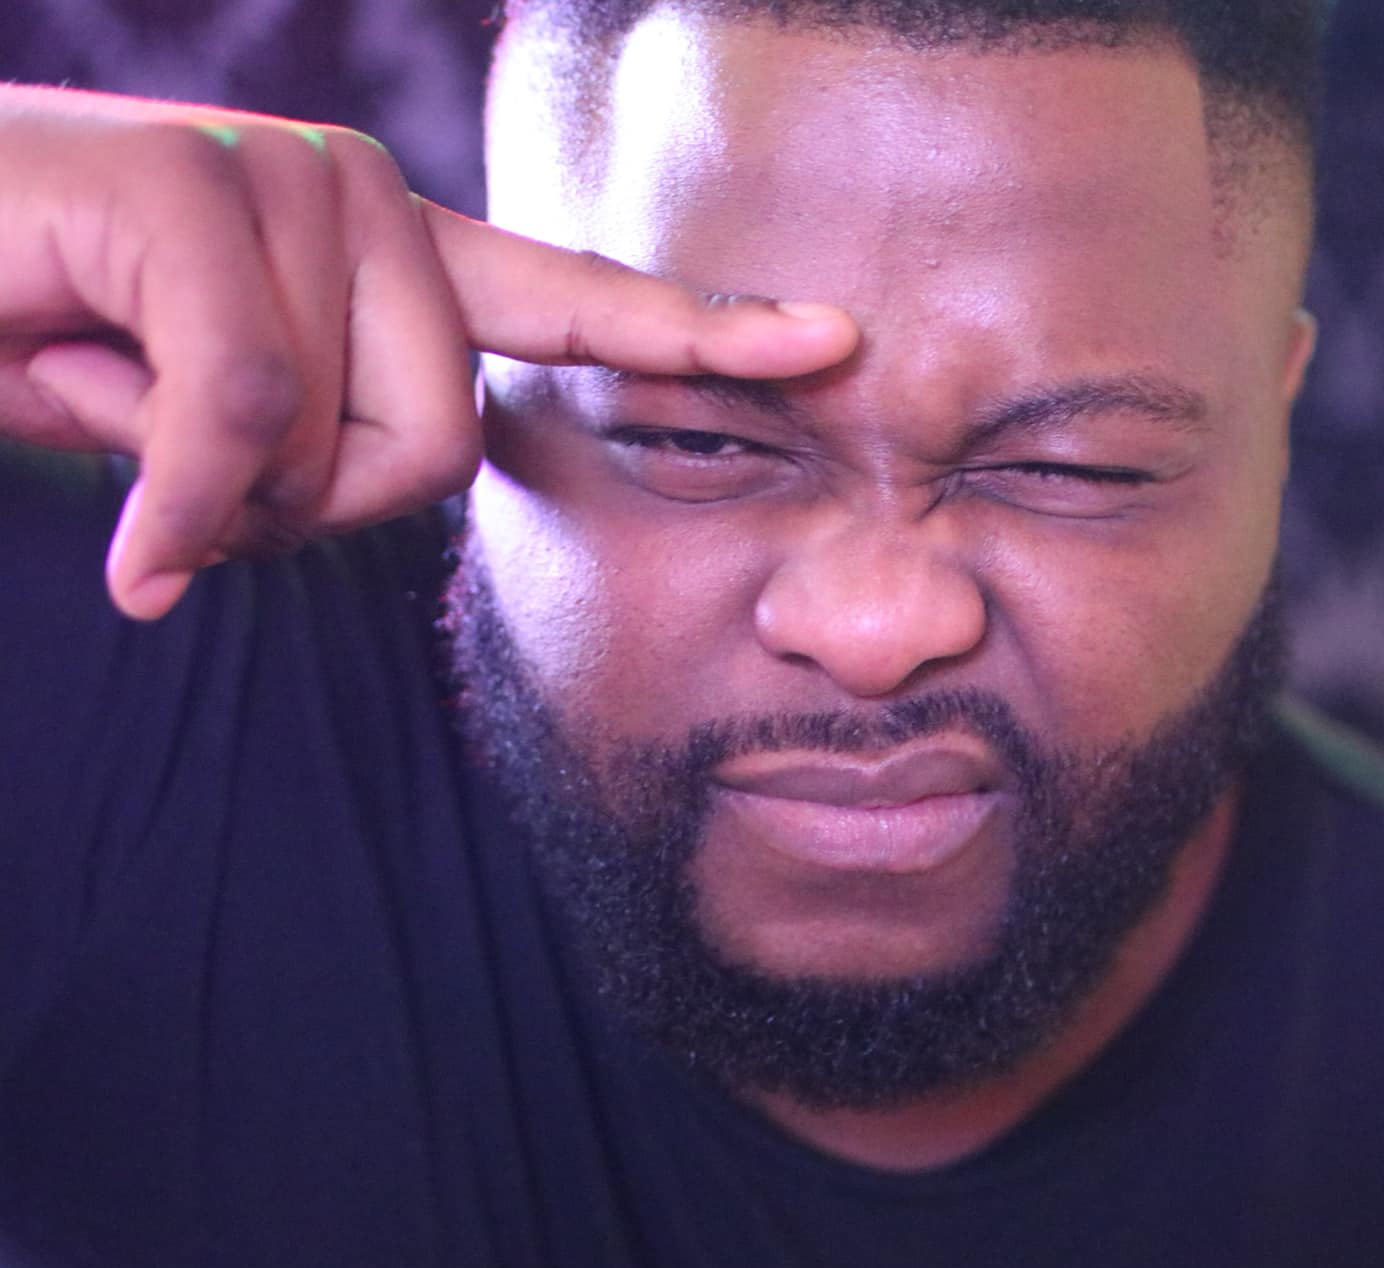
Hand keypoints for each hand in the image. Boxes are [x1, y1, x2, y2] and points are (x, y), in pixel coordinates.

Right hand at [0, 86, 857, 619]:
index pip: (573, 301)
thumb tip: (351, 504)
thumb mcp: (206, 419)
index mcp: (392, 255)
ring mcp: (285, 176)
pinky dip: (160, 477)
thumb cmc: (39, 331)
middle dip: (301, 498)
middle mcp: (364, 199)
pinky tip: (69, 394)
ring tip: (103, 370)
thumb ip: (312, 453)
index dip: (703, 331)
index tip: (833, 343)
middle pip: (442, 447)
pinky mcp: (190, 187)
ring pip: (339, 441)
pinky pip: (242, 414)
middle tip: (171, 437)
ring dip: (201, 474)